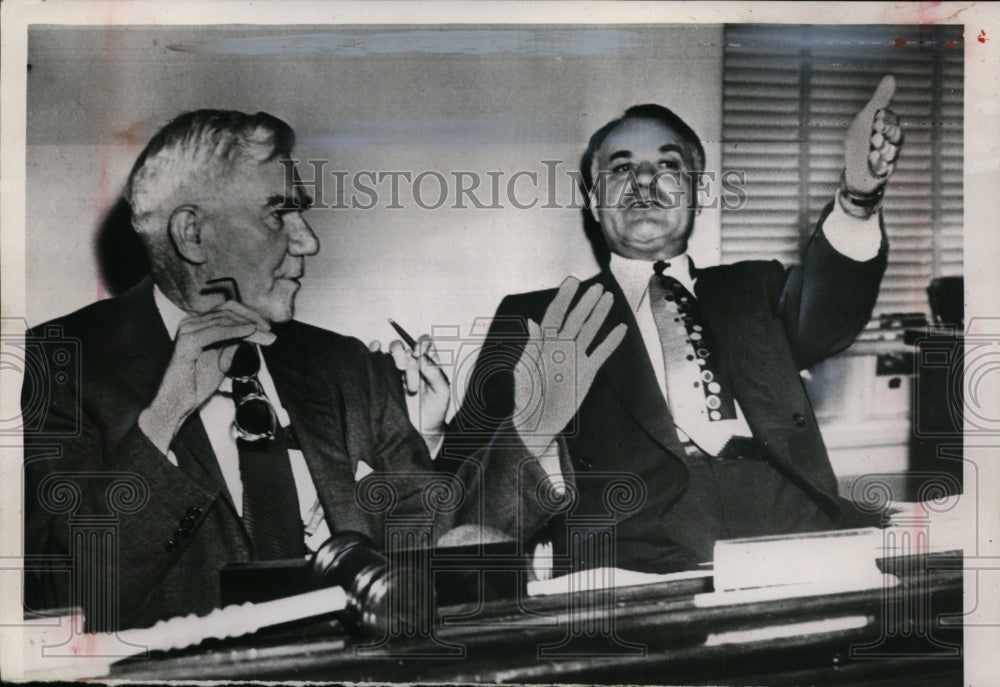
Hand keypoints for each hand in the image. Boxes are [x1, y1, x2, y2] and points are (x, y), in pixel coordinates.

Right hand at [139, 301, 274, 453]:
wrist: (175, 404)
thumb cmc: (195, 385)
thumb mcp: (221, 359)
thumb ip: (233, 343)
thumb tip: (253, 331)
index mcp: (198, 326)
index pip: (228, 310)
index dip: (250, 315)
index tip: (268, 328)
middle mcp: (191, 323)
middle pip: (228, 311)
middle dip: (253, 319)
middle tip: (271, 331)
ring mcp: (187, 331)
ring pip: (225, 319)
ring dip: (250, 326)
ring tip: (267, 336)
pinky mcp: (187, 342)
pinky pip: (215, 330)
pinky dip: (235, 330)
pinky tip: (250, 332)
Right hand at [370, 335, 450, 447]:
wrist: (418, 430)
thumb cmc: (433, 411)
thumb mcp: (441, 393)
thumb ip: (435, 373)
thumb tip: (423, 357)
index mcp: (428, 365)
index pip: (425, 343)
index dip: (422, 344)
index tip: (419, 355)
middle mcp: (412, 364)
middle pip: (407, 347)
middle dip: (407, 355)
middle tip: (406, 368)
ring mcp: (396, 370)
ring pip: (393, 350)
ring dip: (395, 355)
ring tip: (398, 370)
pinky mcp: (382, 376)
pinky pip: (375, 358)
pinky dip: (374, 350)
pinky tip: (375, 350)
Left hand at [512, 277, 626, 454]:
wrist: (539, 421)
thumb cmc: (526, 396)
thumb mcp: (526, 371)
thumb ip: (532, 346)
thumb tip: (532, 322)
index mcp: (545, 343)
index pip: (555, 314)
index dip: (564, 297)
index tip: (573, 281)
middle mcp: (562, 346)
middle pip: (576, 319)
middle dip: (586, 302)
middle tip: (597, 287)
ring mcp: (576, 357)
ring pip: (590, 331)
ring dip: (599, 315)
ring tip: (608, 298)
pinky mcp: (587, 371)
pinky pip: (602, 352)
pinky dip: (611, 341)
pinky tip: (621, 328)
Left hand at [844, 75, 902, 193]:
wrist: (854, 168)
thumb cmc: (860, 140)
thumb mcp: (866, 118)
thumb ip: (879, 100)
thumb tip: (891, 76)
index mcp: (888, 127)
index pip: (892, 120)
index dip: (886, 118)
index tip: (876, 117)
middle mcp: (892, 142)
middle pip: (897, 135)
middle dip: (886, 133)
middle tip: (875, 133)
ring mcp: (890, 158)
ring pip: (892, 152)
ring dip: (881, 149)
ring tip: (872, 148)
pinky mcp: (885, 172)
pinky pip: (884, 169)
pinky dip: (877, 164)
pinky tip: (871, 159)